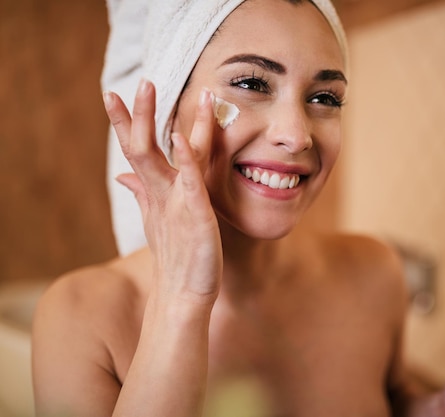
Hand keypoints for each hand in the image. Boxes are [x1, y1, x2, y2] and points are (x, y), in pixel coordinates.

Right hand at [103, 79, 221, 302]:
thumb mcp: (158, 220)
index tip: (113, 96)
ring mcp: (175, 202)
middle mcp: (161, 193)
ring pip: (160, 155)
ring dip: (154, 122)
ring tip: (153, 89)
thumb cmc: (177, 256)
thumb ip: (143, 194)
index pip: (137, 151)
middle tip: (139, 83)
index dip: (126, 124)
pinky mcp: (195, 213)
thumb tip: (123, 176)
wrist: (185, 294)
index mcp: (156, 192)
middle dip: (137, 115)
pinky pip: (189, 181)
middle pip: (142, 147)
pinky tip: (181, 138)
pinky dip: (185, 158)